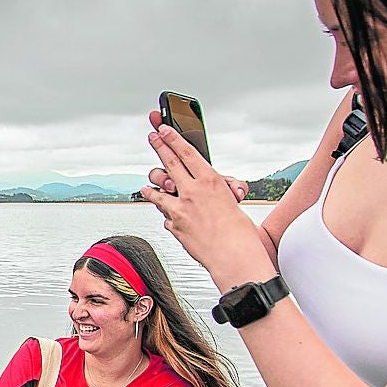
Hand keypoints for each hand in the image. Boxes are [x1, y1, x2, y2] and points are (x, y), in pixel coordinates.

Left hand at [138, 113, 271, 279]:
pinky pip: (166, 215)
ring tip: (147, 186)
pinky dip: (167, 215)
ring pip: (158, 191)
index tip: (163, 129)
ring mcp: (180, 209)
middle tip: (152, 138)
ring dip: (152, 187)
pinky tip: (165, 214)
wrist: (235, 257)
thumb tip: (204, 186)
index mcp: (211, 181)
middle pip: (169, 163)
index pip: (187, 153)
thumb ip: (213, 190)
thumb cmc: (239, 231)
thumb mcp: (231, 202)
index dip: (172, 139)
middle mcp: (193, 191)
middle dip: (158, 147)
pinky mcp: (173, 225)